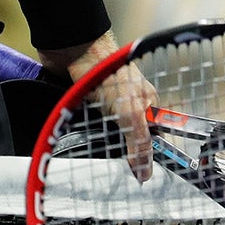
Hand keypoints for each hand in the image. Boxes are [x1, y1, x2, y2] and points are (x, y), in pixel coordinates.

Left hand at [49, 34, 156, 182]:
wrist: (74, 48)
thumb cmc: (109, 74)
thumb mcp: (131, 112)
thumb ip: (140, 142)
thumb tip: (146, 172)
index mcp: (146, 103)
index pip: (151, 137)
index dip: (145, 155)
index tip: (138, 175)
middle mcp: (126, 104)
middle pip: (125, 139)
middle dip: (117, 153)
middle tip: (110, 168)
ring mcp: (104, 104)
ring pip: (102, 136)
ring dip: (94, 144)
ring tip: (88, 157)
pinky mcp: (82, 105)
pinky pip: (82, 128)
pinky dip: (78, 136)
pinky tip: (74, 142)